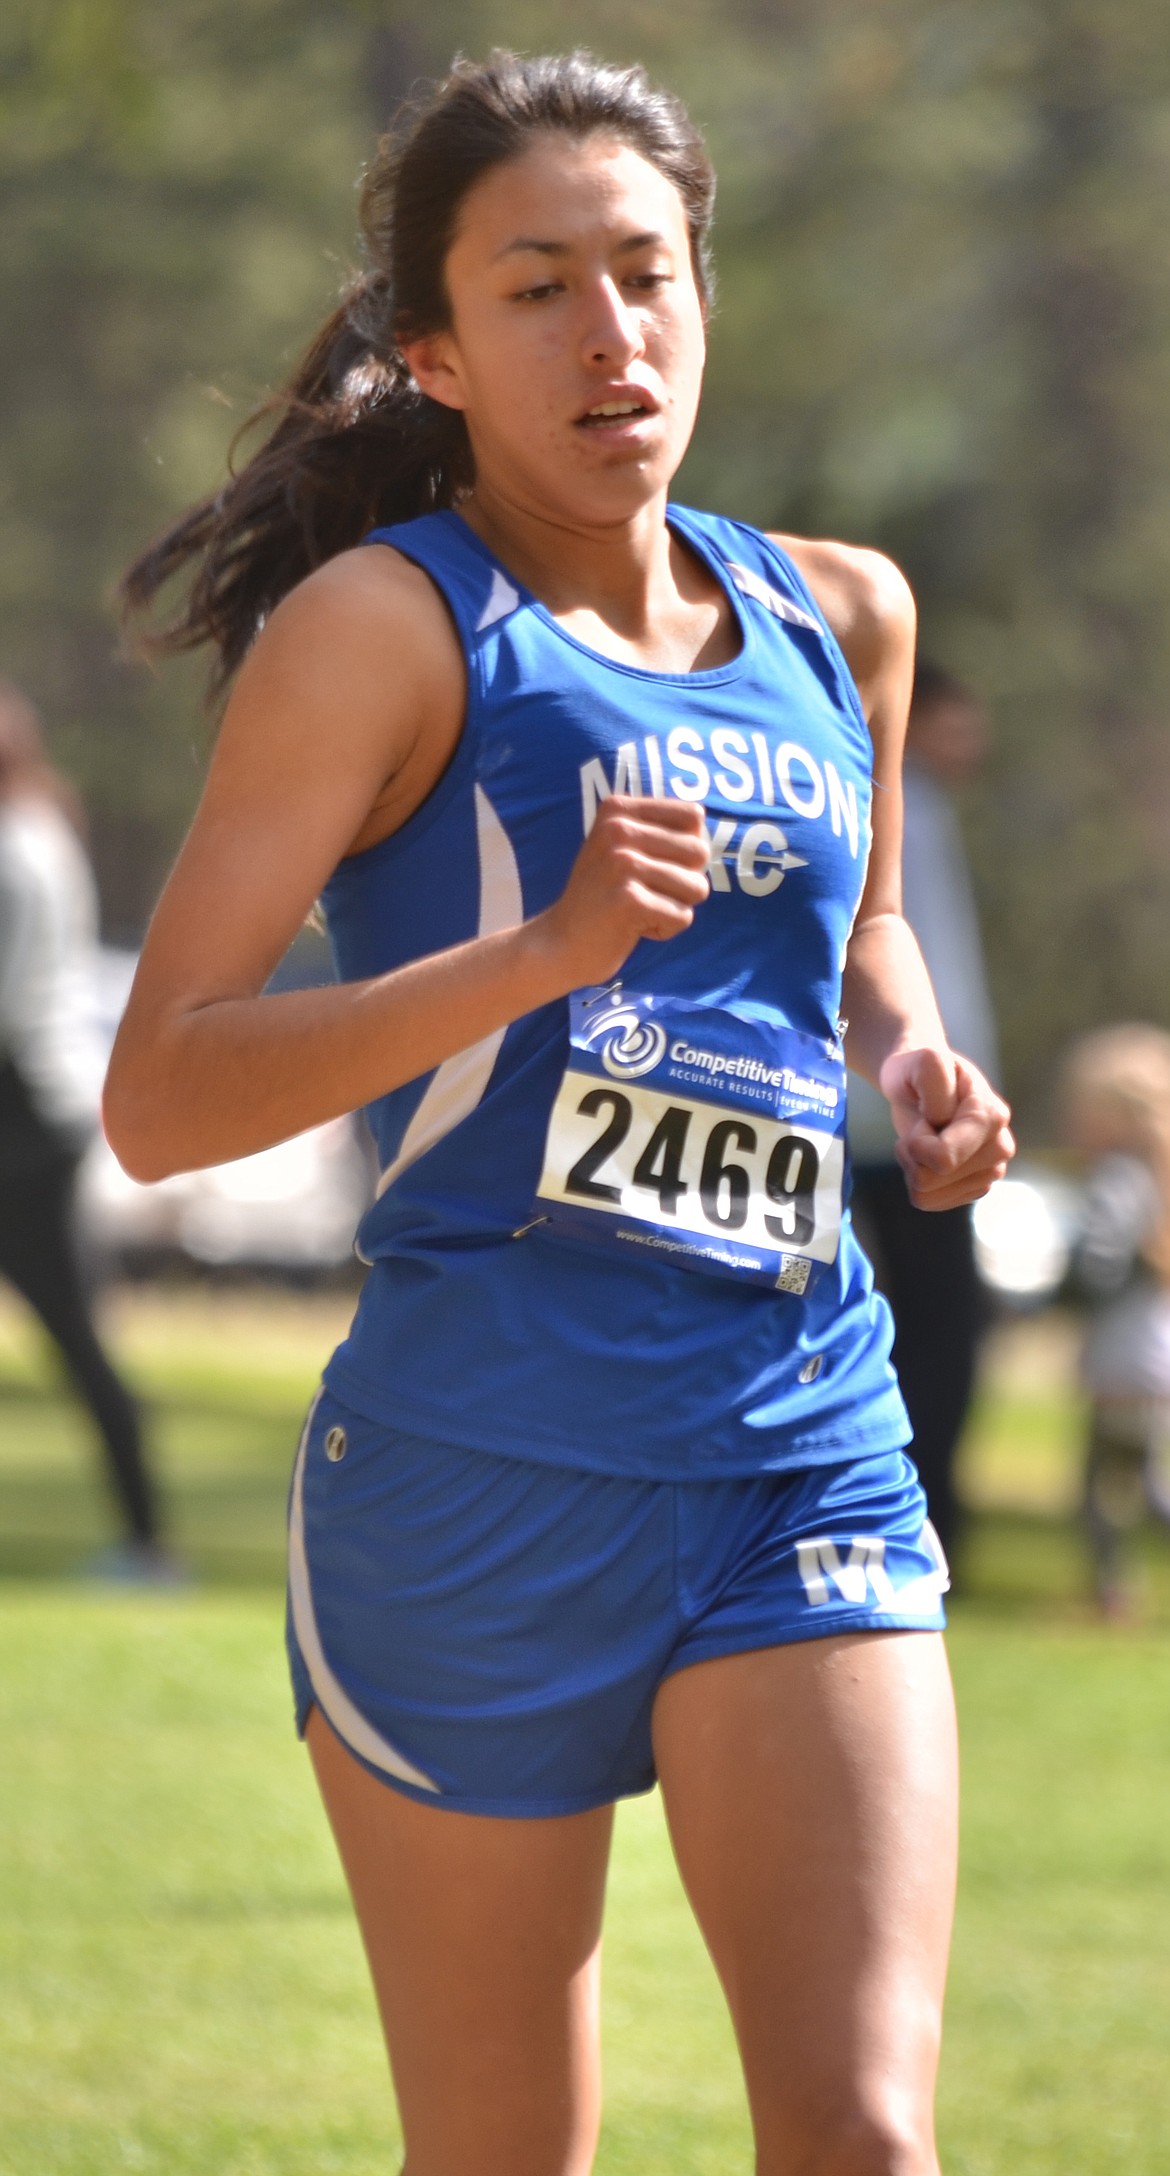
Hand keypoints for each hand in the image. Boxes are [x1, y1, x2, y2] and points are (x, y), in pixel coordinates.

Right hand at [536, 795, 710, 988]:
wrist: (559, 943)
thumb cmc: (603, 896)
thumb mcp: (621, 847)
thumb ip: (659, 831)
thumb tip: (705, 833)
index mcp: (618, 809)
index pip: (694, 815)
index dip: (687, 848)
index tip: (656, 865)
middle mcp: (618, 829)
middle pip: (700, 851)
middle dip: (685, 881)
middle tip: (650, 893)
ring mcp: (622, 864)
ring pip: (697, 887)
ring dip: (676, 907)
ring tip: (642, 909)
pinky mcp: (629, 900)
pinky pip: (683, 916)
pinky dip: (666, 929)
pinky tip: (634, 927)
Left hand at [880, 1045, 1014, 1210]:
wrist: (923, 1083)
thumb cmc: (920, 1072)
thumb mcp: (923, 1060)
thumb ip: (933, 1079)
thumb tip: (942, 1120)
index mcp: (991, 1116)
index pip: (944, 1158)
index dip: (917, 1142)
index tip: (923, 1118)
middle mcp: (1000, 1147)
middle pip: (932, 1179)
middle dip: (913, 1154)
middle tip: (920, 1127)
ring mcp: (990, 1171)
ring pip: (928, 1195)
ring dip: (913, 1167)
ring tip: (924, 1140)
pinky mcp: (975, 1188)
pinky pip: (930, 1203)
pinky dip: (917, 1181)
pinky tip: (927, 1157)